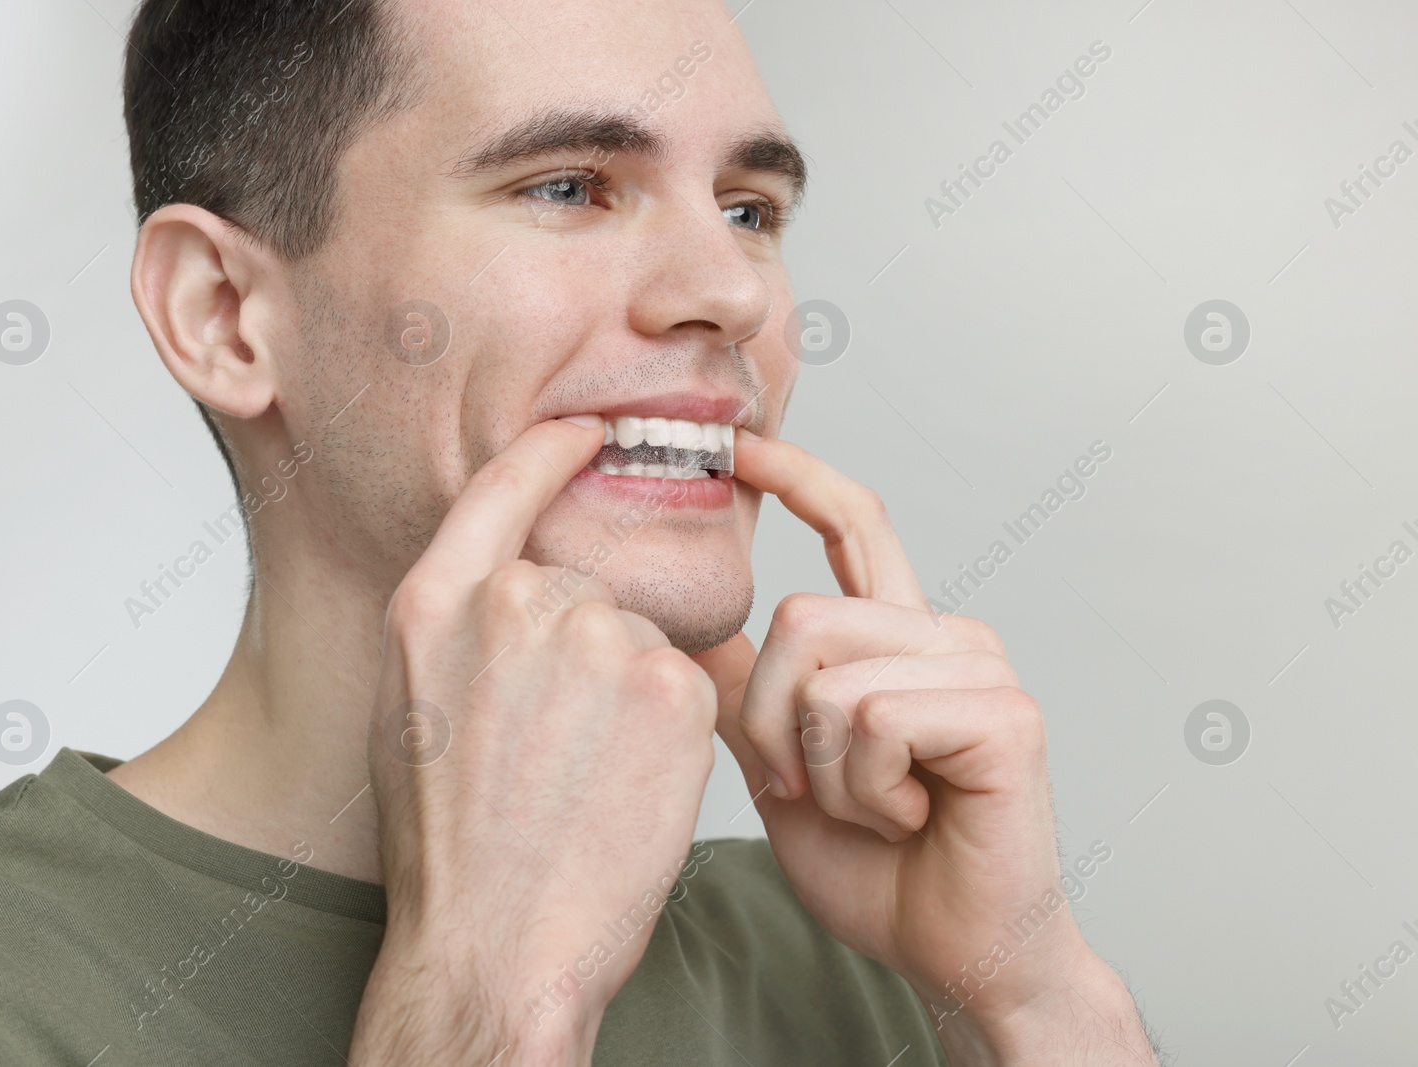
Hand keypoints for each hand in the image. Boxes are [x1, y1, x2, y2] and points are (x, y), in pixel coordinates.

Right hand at [349, 416, 719, 1066]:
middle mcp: (514, 604)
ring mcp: (596, 641)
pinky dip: (666, 729)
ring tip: (583, 777)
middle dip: (581, 648)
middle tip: (552, 744)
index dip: (552, 452)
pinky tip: (626, 786)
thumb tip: (518, 581)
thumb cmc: (448, 847)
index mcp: (435, 605)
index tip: (586, 432)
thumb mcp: (410, 710)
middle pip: (584, 586)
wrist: (495, 946)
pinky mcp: (672, 690)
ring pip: (636, 637)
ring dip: (625, 691)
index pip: (505, 485)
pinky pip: (683, 681)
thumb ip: (458, 624)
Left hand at [693, 432, 1157, 1065]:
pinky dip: (863, 789)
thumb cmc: (879, 869)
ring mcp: (982, 668)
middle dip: (774, 724)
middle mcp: (945, 637)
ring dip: (820, 768)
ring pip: (828, 674)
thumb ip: (749, 694)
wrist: (952, 952)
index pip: (852, 525)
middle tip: (812, 790)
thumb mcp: (784, 768)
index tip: (739, 447)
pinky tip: (910, 818)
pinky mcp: (1004, 715)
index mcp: (898, 639)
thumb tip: (689, 629)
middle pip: (799, 619)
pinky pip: (874, 720)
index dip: (797, 477)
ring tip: (873, 808)